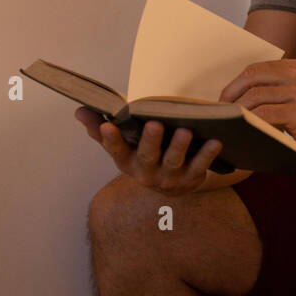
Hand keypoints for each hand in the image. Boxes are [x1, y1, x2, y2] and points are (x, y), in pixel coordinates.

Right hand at [74, 106, 223, 195]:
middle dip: (150, 141)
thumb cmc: (144, 155)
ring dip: (179, 146)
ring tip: (185, 131)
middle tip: (154, 124)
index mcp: (126, 161)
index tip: (106, 125)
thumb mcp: (123, 145)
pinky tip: (215, 141)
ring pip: (173, 162)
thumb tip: (80, 110)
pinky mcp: (191, 179)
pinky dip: (207, 155)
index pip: (115, 150)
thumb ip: (100, 128)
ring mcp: (169, 178)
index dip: (110, 139)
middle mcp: (146, 172)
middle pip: (147, 156)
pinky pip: (200, 167)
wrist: (173, 184)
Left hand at [217, 59, 295, 160]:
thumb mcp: (295, 96)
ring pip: (255, 95)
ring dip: (237, 110)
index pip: (255, 69)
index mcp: (295, 67)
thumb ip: (273, 90)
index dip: (235, 84)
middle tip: (220, 111)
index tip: (224, 100)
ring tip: (228, 122)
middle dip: (231, 94)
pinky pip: (264, 114)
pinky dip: (249, 121)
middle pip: (252, 77)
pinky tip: (243, 129)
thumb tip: (235, 96)